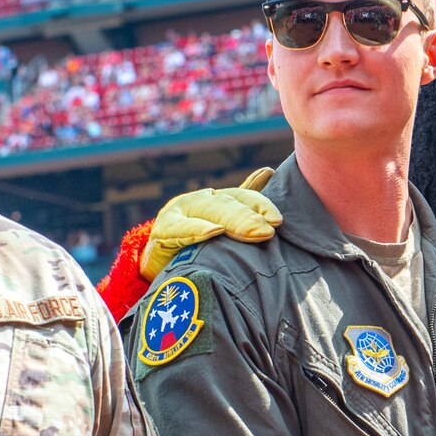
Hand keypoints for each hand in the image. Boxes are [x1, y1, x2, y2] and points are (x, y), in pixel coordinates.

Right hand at [141, 169, 280, 277]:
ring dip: (232, 222)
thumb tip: (269, 171)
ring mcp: (177, 212)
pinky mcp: (161, 231)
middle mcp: (197, 200)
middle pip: (227, 205)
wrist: (157, 264)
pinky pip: (180, 229)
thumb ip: (243, 201)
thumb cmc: (195, 245)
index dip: (261, 206)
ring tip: (253, 233)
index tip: (278, 220)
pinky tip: (214, 232)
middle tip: (269, 231)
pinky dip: (197, 229)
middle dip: (250, 218)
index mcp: (214, 198)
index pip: (242, 196)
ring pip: (208, 213)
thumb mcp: (221, 223)